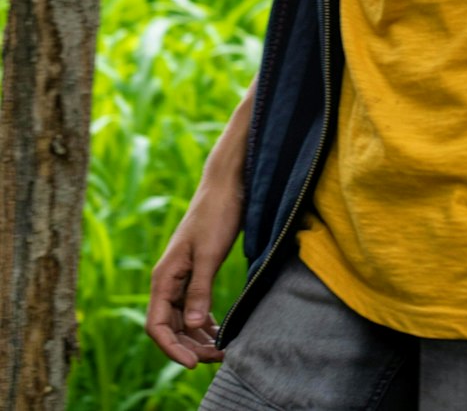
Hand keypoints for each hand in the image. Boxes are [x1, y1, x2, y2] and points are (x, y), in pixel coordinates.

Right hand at [145, 171, 243, 367]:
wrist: (227, 185)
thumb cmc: (217, 213)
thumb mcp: (210, 253)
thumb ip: (200, 289)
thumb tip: (193, 326)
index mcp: (164, 276)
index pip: (157, 325)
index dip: (172, 348)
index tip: (194, 362)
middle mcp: (169, 280)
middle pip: (171, 327)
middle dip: (191, 346)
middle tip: (219, 358)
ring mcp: (182, 277)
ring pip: (184, 319)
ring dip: (200, 337)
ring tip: (223, 350)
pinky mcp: (197, 272)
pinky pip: (195, 307)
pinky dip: (206, 322)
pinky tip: (220, 332)